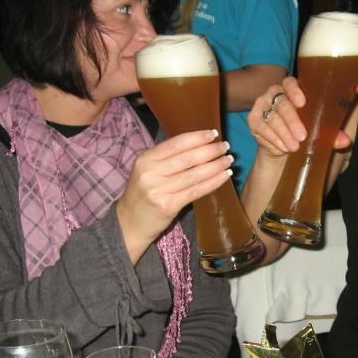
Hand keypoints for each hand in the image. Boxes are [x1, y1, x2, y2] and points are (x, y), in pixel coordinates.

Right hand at [116, 130, 232, 263]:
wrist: (129, 223)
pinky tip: (225, 176)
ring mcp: (158, 190)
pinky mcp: (168, 205)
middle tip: (226, 146)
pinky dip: (213, 182)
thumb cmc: (143, 194)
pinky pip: (196, 191)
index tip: (213, 134)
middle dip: (210, 151)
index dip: (197, 138)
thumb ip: (167, 158)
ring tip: (229, 160)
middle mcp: (150, 172)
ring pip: (194, 175)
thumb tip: (198, 144)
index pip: (176, 143)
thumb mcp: (147, 170)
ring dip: (215, 166)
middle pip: (187, 158)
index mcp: (145, 159)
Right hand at [248, 77, 351, 157]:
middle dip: (293, 121)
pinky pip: (262, 128)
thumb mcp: (319, 132)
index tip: (302, 103)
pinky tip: (283, 147)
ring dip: (284, 133)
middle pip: (282, 103)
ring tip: (294, 147)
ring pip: (272, 118)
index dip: (295, 91)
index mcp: (292, 90)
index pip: (290, 83)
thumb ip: (332, 134)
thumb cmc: (304, 131)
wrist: (283, 147)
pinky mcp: (253, 120)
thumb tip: (345, 141)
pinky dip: (274, 139)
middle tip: (302, 136)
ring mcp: (261, 105)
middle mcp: (274, 94)